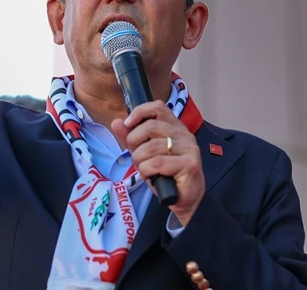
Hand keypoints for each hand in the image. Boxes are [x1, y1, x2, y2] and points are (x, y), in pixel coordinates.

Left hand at [111, 101, 204, 226]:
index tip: (127, 124)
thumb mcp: (144, 154)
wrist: (185, 199)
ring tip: (145, 170)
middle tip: (137, 157)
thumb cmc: (165, 174)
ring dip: (140, 161)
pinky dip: (147, 171)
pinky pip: (157, 163)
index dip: (139, 112)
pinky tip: (152, 177)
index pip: (158, 107)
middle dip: (134, 143)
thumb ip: (131, 138)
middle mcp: (184, 134)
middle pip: (150, 126)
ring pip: (151, 147)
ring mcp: (189, 149)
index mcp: (174, 127)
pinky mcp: (190, 164)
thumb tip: (116, 122)